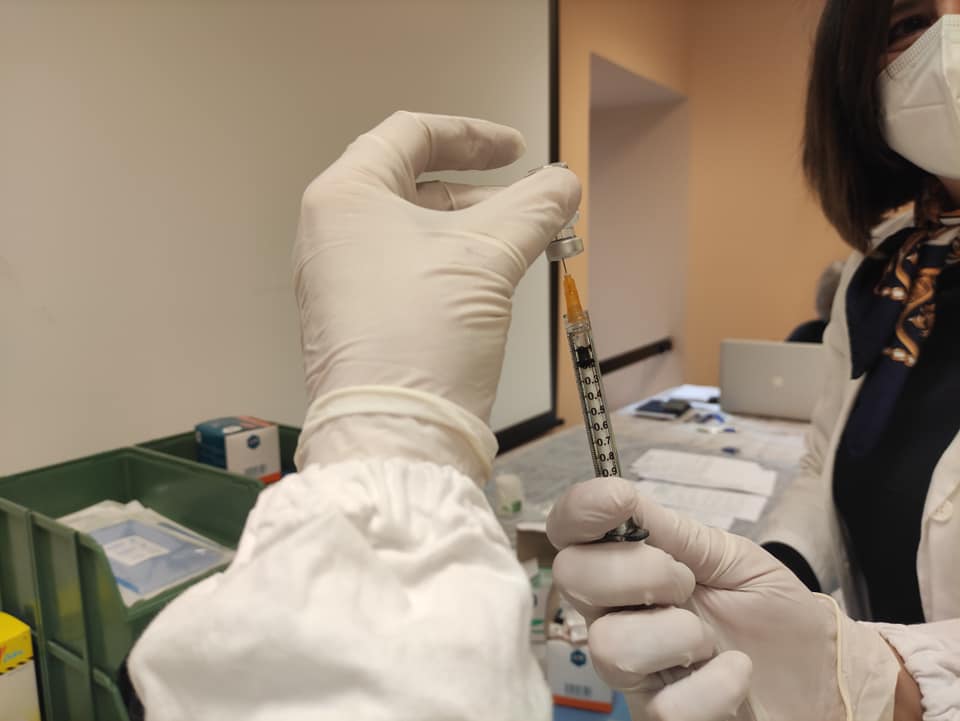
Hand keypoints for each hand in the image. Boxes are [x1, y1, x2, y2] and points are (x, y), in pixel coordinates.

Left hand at [293, 111, 579, 479]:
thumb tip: (565, 183)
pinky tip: (488, 288)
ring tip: (521, 249)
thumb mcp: (490, 255)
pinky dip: (450, 267)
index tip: (519, 151)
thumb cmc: (425, 331)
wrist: (393, 433)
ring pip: (413, 233)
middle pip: (412, 185)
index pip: (410, 135)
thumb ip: (535, 205)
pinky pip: (406, 273)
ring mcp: (338, 281)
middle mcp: (331, 233)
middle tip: (530, 208)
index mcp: (345, 196)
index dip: (473, 135)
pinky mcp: (354, 321)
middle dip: (481, 192)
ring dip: (471, 233)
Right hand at [546, 477, 900, 720]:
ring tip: (712, 641)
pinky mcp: (659, 718)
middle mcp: (616, 616)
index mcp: (626, 569)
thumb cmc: (771, 611)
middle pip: (572, 578)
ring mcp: (633, 672)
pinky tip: (735, 674)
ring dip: (676, 635)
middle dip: (636, 570)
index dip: (578, 512)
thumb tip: (617, 493)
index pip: (569, 533)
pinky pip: (666, 708)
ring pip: (609, 646)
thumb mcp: (728, 555)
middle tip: (685, 581)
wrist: (818, 673)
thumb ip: (672, 532)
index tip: (617, 500)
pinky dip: (715, 686)